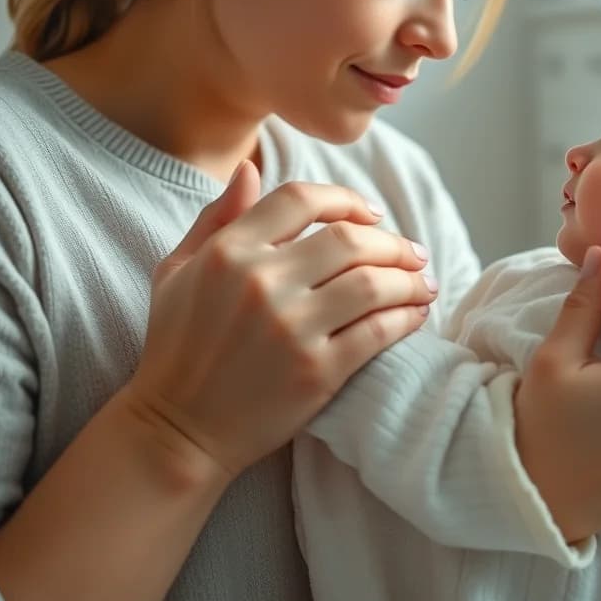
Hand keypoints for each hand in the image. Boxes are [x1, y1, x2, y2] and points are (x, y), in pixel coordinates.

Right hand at [123, 161, 436, 481]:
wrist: (176, 432)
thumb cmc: (177, 347)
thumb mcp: (178, 271)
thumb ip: (217, 217)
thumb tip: (249, 168)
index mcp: (229, 251)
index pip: (302, 199)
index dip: (346, 199)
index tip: (372, 214)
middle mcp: (261, 282)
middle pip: (350, 239)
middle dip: (392, 243)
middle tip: (413, 253)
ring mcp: (291, 328)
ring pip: (372, 282)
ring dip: (409, 279)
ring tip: (424, 283)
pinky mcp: (316, 371)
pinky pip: (379, 330)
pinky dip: (406, 318)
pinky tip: (416, 314)